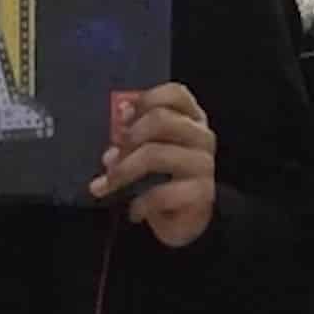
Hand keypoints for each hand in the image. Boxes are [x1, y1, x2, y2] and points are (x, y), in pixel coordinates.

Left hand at [91, 82, 216, 249]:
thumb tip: (118, 124)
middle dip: (127, 138)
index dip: (146, 99)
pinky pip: (162, 192)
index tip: (122, 117)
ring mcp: (204, 164)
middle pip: (160, 119)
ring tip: (108, 185)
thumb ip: (134, 134)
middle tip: (110, 158)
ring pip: (155, 154)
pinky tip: (134, 211)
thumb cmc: (165, 178)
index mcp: (192, 119)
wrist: (189, 220)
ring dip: (124, 171)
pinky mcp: (203, 192)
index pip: (175, 94)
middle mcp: (202, 136)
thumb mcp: (149, 150)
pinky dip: (141, 203)